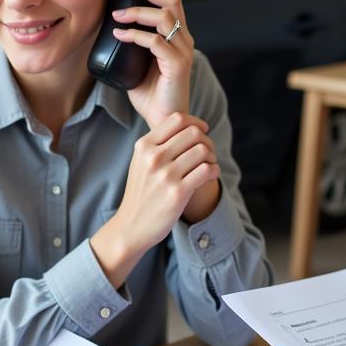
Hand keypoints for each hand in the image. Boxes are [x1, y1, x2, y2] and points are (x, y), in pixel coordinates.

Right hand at [90, 111, 218, 286]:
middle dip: (206, 140)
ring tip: (208, 165)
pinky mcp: (178, 193)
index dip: (196, 122)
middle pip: (193, 133)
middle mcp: (153, 158)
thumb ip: (158, 144)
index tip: (202, 131)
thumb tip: (188, 125)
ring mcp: (165, 176)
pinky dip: (214, 170)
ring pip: (203, 150)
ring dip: (212, 156)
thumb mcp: (140, 163)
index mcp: (143, 146)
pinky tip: (210, 175)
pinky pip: (208, 170)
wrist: (131, 226)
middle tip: (207, 152)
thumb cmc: (141, 193)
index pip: (177, 119)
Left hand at [114, 0, 193, 126]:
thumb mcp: (137, 65)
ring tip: (116, 16)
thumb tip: (110, 31)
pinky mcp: (178, 65)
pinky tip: (120, 35)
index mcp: (177, 38)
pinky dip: (136, 36)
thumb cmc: (152, 96)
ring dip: (139, 12)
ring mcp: (183, 51)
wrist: (165, 123)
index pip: (174, 1)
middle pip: (172, 1)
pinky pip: (156, 41)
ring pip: (165, 17)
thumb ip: (132, 47)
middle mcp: (184, 40)